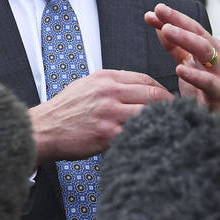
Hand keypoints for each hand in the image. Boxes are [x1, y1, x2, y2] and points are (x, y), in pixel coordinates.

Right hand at [29, 69, 172, 162]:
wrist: (43, 130)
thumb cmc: (64, 111)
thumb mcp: (87, 86)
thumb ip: (111, 84)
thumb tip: (135, 88)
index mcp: (106, 78)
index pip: (146, 79)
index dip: (161, 90)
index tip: (168, 99)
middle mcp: (110, 92)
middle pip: (153, 94)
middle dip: (168, 105)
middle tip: (177, 115)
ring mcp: (110, 113)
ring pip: (149, 113)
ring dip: (162, 121)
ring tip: (170, 129)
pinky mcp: (108, 135)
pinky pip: (137, 134)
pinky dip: (147, 137)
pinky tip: (153, 141)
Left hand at [145, 3, 219, 146]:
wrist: (216, 124)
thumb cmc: (201, 92)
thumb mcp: (186, 64)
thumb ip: (173, 45)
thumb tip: (158, 22)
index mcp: (209, 48)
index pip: (190, 27)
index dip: (173, 17)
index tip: (154, 10)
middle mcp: (218, 56)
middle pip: (198, 33)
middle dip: (178, 21)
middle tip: (160, 13)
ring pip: (206, 51)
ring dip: (186, 39)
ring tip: (167, 31)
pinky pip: (209, 82)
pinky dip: (196, 76)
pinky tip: (179, 69)